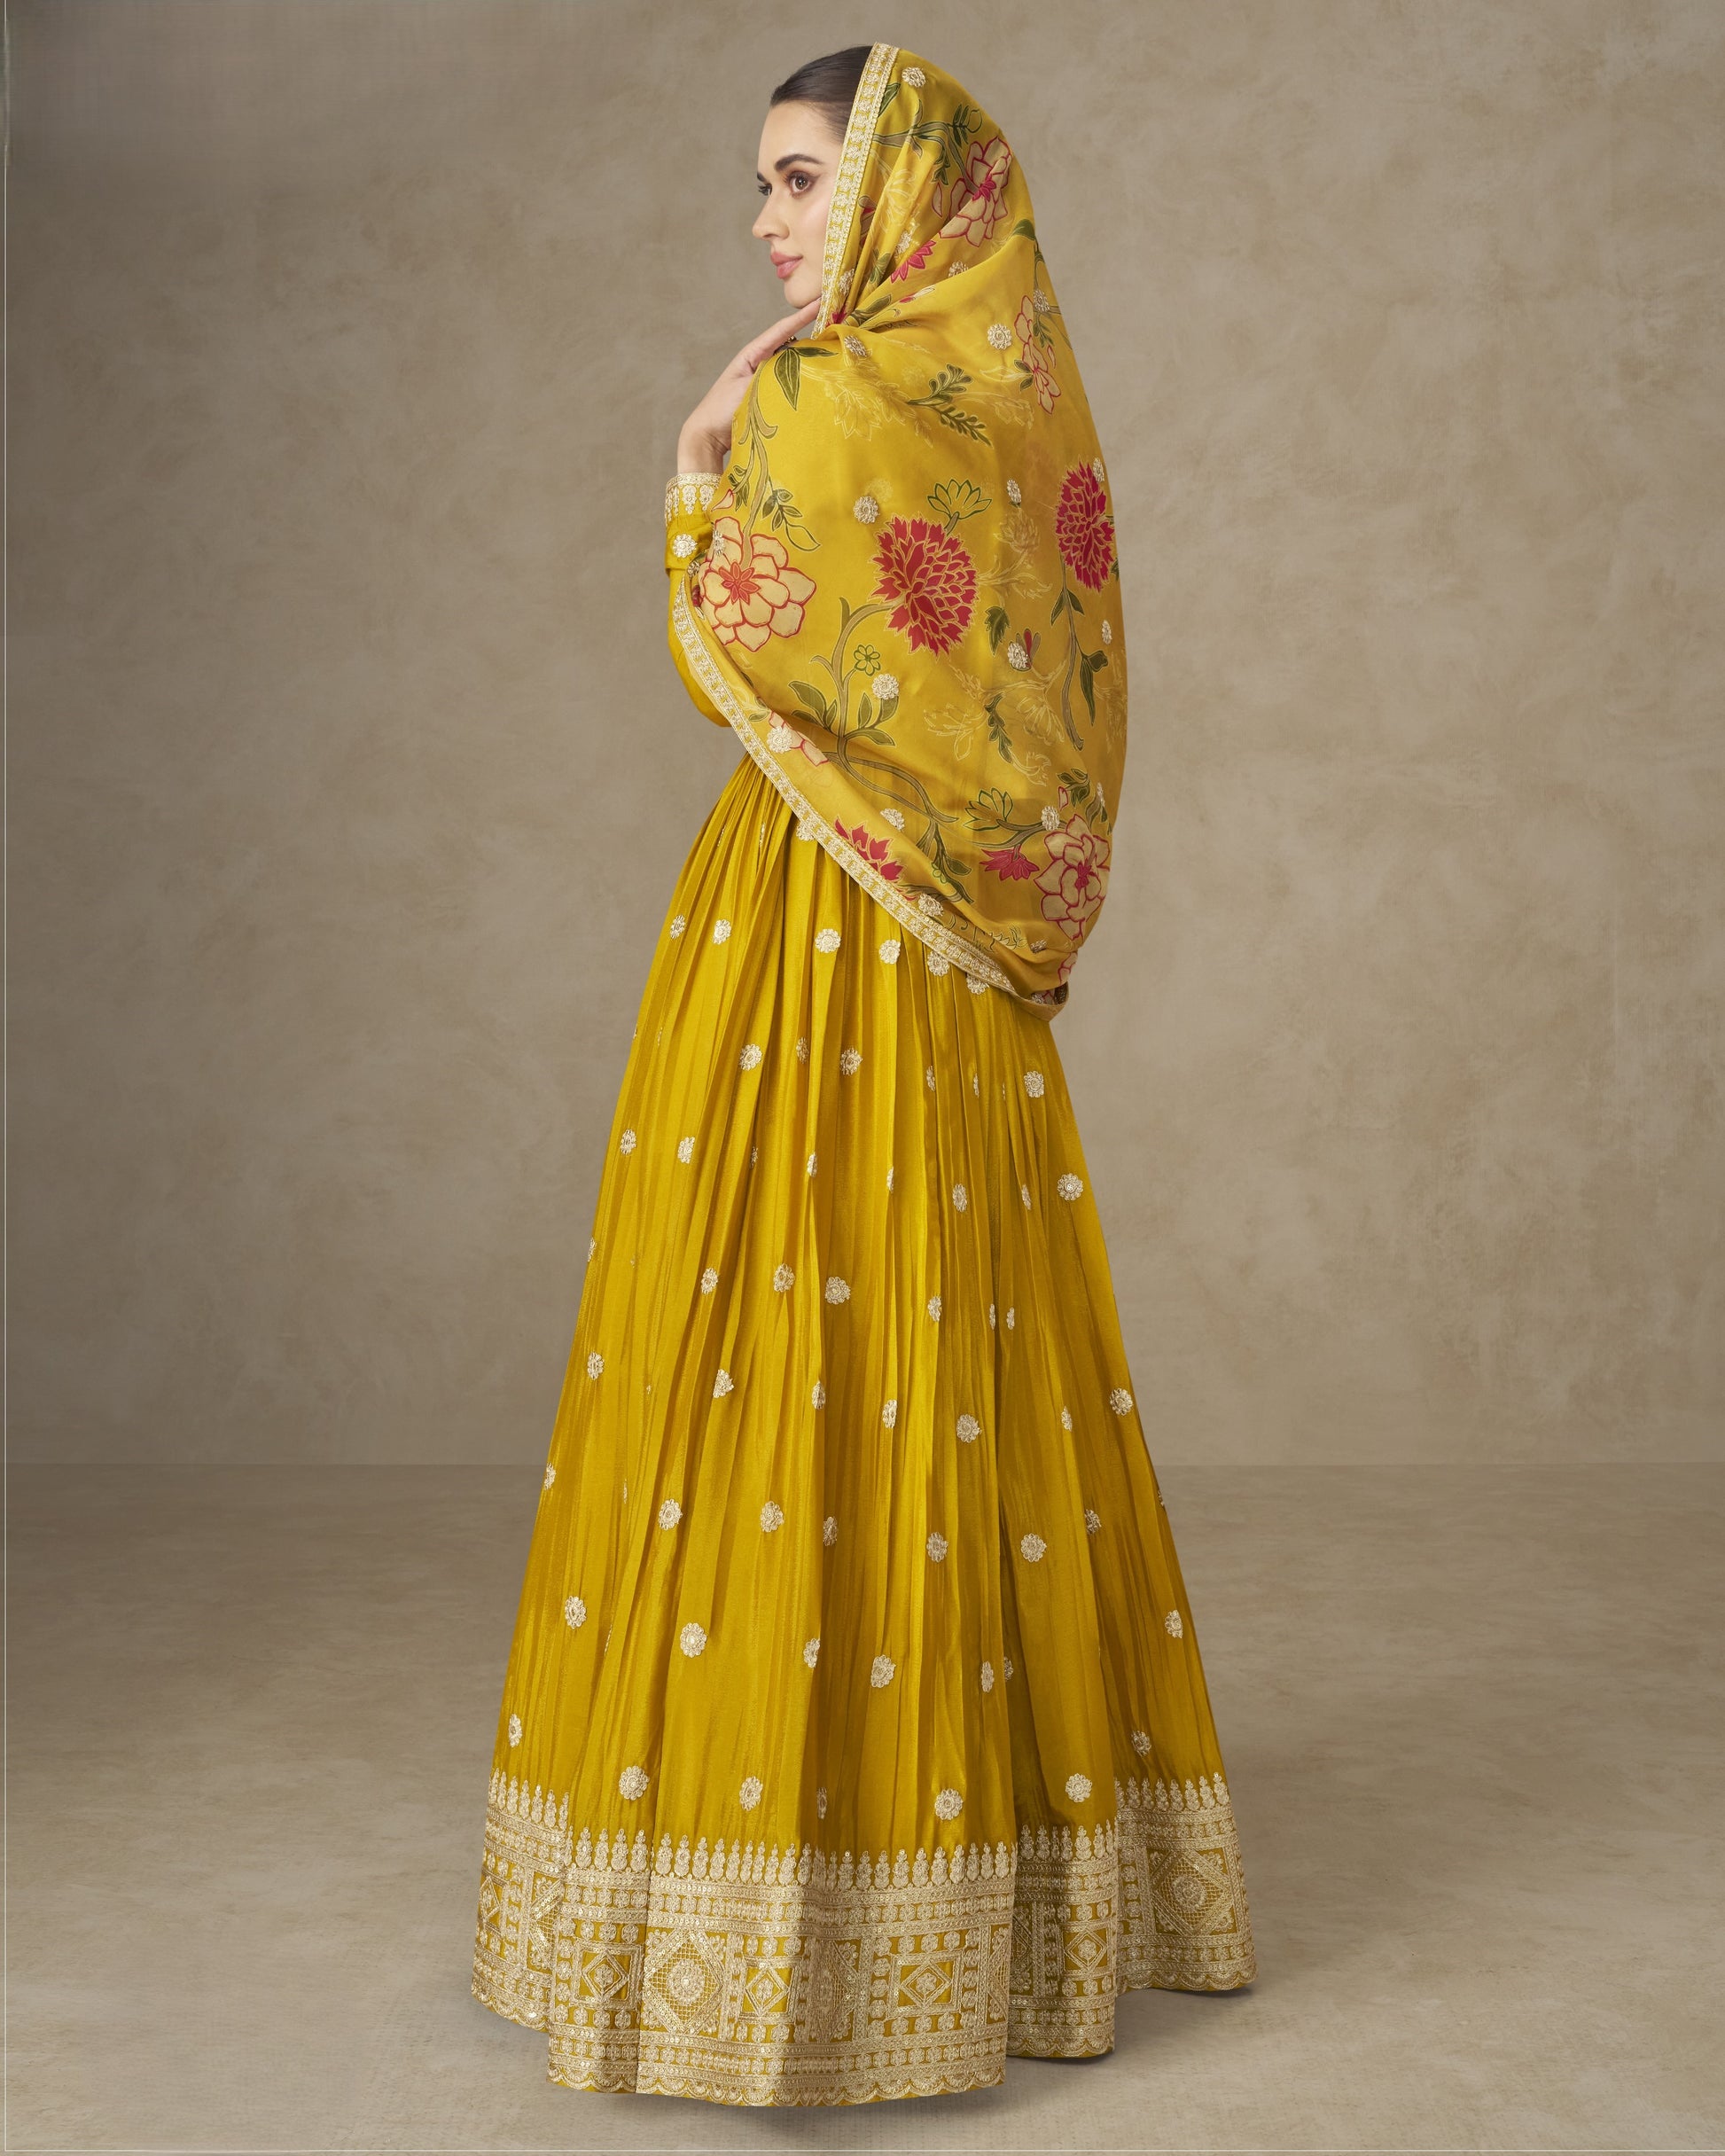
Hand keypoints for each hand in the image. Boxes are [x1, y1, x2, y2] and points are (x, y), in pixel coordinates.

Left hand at [676, 297, 820, 471]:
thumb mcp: (746, 388)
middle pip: (790, 345)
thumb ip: (768, 374)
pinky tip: (816, 380)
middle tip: (835, 328)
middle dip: (811, 336)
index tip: (819, 302)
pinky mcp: (768, 396)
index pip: (781, 331)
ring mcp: (765, 379)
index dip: (801, 316)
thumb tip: (795, 363)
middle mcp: (760, 363)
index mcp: (752, 354)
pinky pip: (789, 382)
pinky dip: (802, 379)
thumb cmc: (722, 410)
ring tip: (832, 352)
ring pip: (792, 364)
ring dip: (809, 359)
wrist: (708, 436)